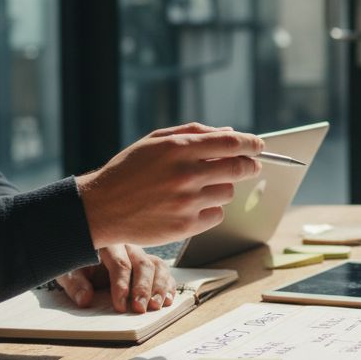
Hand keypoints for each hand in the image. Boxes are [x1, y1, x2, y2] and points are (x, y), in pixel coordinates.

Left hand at [54, 245, 177, 312]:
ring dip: (159, 287)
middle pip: (143, 264)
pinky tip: (167, 300)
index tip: (119, 306)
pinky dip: (168, 286)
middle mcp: (129, 247)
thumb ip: (75, 284)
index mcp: (109, 244)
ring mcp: (141, 255)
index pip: (120, 263)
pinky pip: (164, 272)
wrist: (80, 254)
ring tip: (156, 306)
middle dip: (143, 288)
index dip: (122, 285)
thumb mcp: (68, 272)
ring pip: (157, 266)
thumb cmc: (76, 263)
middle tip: (139, 308)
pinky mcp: (149, 265)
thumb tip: (85, 299)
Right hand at [76, 123, 262, 247]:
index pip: (231, 143)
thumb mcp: (154, 141)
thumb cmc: (128, 170)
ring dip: (222, 188)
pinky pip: (216, 215)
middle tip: (251, 165)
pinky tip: (192, 206)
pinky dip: (211, 210)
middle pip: (239, 169)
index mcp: (178, 149)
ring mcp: (187, 202)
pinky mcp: (185, 226)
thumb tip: (231, 133)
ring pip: (228, 192)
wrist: (100, 208)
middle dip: (250, 165)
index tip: (260, 145)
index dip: (252, 143)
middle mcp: (185, 175)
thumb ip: (194, 133)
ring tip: (201, 187)